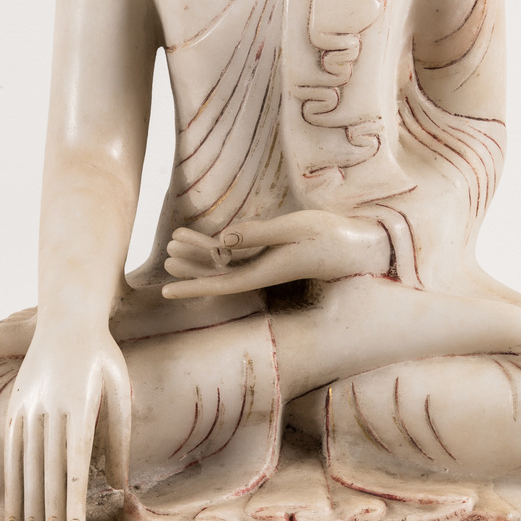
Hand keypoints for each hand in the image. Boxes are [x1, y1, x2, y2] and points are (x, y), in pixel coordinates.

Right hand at [3, 324, 129, 520]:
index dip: (74, 504)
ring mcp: (27, 406)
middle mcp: (48, 407)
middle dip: (50, 511)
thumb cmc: (102, 356)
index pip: (75, 466)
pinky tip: (11, 508)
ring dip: (26, 503)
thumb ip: (119, 438)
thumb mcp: (119, 391)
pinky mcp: (13, 406)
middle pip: (48, 470)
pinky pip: (10, 451)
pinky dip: (10, 482)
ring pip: (25, 464)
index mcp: (79, 404)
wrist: (67, 317)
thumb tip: (119, 484)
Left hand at [162, 209, 390, 299]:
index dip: (190, 286)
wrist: (355, 244)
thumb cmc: (327, 236)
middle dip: (190, 266)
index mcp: (263, 272)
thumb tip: (223, 239)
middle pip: (216, 274)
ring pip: (224, 262)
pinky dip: (219, 244)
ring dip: (199, 253)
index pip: (219, 284)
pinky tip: (207, 236)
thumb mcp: (292, 230)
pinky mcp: (271, 253)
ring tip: (175, 241)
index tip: (166, 290)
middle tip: (167, 254)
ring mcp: (265, 264)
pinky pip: (238, 252)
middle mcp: (260, 272)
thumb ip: (257, 234)